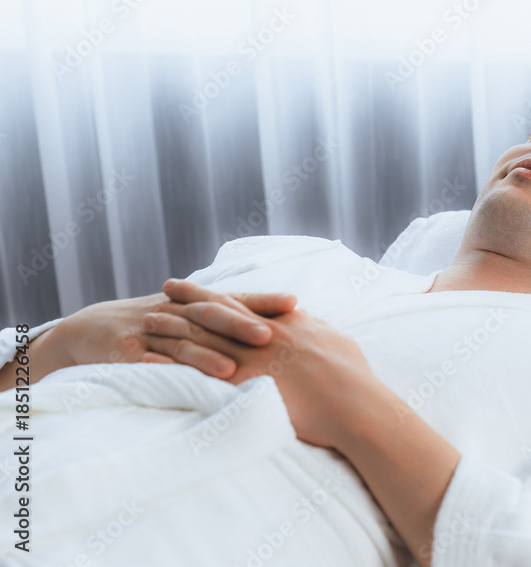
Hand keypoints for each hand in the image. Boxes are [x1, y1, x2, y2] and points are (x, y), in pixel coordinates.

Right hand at [55, 284, 295, 377]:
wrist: (89, 330)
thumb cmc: (155, 328)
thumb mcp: (191, 320)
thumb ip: (230, 322)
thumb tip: (284, 327)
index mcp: (197, 305)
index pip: (237, 298)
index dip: (264, 300)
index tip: (295, 302)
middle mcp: (178, 312)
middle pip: (213, 315)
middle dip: (241, 324)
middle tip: (270, 334)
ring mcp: (152, 331)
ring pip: (184, 340)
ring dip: (207, 354)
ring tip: (233, 367)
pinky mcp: (127, 353)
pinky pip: (149, 362)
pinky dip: (166, 368)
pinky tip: (182, 378)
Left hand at [144, 280, 378, 448]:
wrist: (354, 403)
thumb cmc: (354, 377)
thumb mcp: (336, 341)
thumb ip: (315, 329)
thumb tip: (306, 321)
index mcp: (286, 321)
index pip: (242, 302)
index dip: (215, 293)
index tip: (195, 287)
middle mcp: (264, 333)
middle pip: (216, 312)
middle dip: (187, 301)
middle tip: (163, 290)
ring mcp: (252, 358)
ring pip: (202, 337)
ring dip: (171, 329)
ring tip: (146, 322)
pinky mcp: (242, 385)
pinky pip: (197, 372)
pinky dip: (172, 364)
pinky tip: (149, 360)